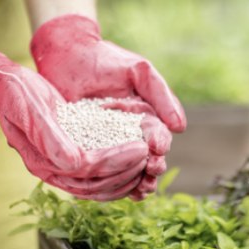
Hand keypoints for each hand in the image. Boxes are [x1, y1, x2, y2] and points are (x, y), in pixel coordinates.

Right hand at [0, 51, 148, 200]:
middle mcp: (53, 171)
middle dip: (126, 174)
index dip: (115, 162)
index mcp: (42, 161)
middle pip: (95, 185)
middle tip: (150, 157)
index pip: (86, 171)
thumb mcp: (31, 108)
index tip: (140, 149)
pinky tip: (137, 166)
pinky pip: (97, 177)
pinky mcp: (71, 161)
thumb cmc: (17, 94)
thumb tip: (74, 163)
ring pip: (98, 187)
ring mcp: (61, 168)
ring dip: (126, 179)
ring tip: (148, 163)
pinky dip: (118, 175)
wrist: (6, 88)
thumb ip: (50, 137)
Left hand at [29, 14, 186, 198]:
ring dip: (136, 181)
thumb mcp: (139, 71)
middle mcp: (131, 135)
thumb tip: (180, 127)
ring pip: (127, 169)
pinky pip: (101, 169)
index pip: (159, 137)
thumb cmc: (106, 60)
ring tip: (140, 189)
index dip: (161, 146)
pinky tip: (117, 192)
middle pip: (146, 159)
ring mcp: (109, 144)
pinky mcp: (87, 149)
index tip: (158, 150)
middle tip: (151, 173)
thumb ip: (161, 95)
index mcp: (147, 118)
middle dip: (151, 169)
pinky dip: (110, 182)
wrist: (67, 55)